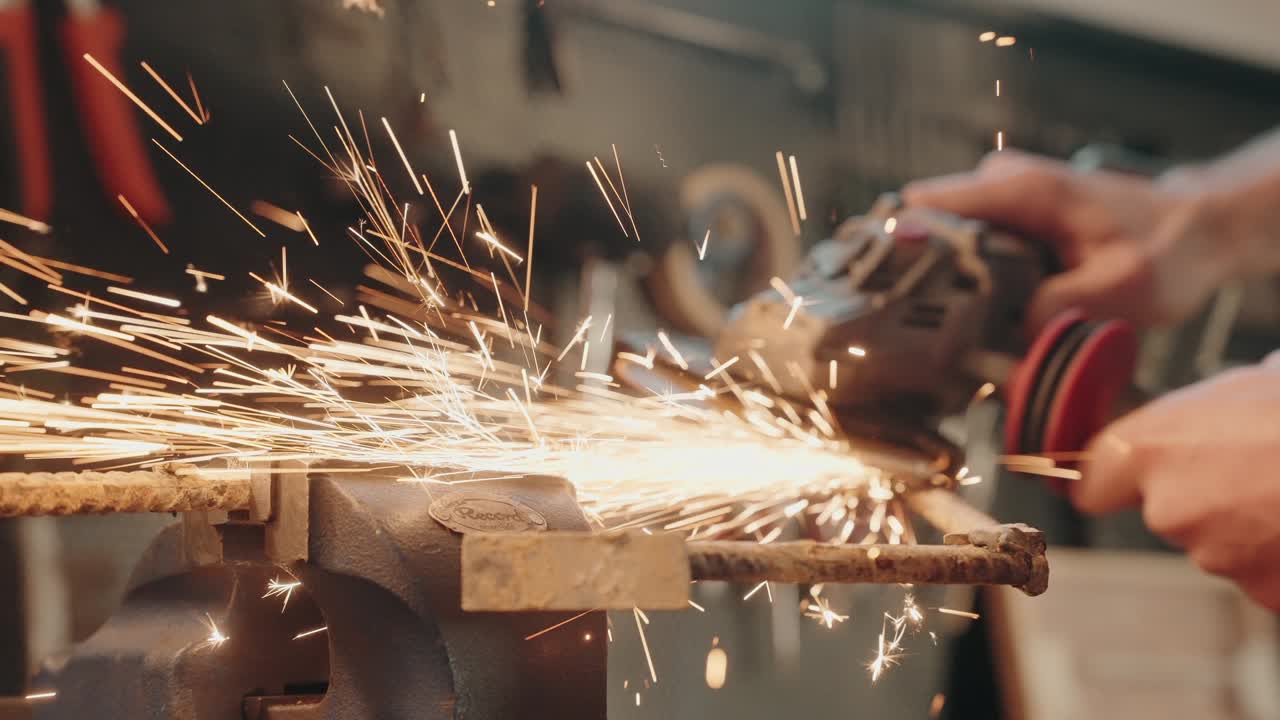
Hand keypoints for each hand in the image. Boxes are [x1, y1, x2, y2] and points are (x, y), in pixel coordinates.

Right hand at [903, 150, 1238, 332]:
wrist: (1196, 229)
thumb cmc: (1167, 250)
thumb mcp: (1121, 290)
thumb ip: (1056, 309)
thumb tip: (1000, 343)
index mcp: (1019, 189)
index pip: (921, 208)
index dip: (898, 253)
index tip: (893, 298)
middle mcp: (998, 184)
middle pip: (924, 232)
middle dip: (924, 282)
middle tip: (935, 334)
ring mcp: (999, 198)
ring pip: (942, 245)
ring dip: (948, 287)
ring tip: (964, 331)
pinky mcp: (1007, 217)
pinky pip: (965, 250)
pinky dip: (971, 284)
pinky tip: (988, 318)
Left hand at [1075, 362, 1279, 609]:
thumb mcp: (1244, 386)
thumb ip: (1194, 416)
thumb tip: (1190, 417)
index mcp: (1150, 448)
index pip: (1091, 484)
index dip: (1109, 482)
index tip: (1117, 483)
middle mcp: (1169, 507)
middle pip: (1165, 514)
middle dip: (1202, 499)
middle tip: (1255, 471)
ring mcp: (1216, 555)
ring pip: (1219, 546)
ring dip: (1249, 528)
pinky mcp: (1262, 590)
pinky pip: (1264, 573)